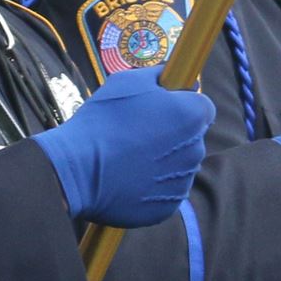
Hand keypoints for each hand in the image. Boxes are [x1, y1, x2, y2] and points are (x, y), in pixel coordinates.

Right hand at [31, 69, 216, 228]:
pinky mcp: (169, 206)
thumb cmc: (102, 120)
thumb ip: (158, 75)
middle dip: (173, 134)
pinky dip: (152, 185)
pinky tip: (128, 178)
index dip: (182, 105)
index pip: (203, 107)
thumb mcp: (127, 81)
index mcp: (192, 115)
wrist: (77, 168)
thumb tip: (171, 74)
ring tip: (128, 157)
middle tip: (138, 132)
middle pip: (192, 138)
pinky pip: (166, 190)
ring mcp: (183, 181)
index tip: (161, 108)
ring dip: (163, 161)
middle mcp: (196, 149)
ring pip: (179, 166)